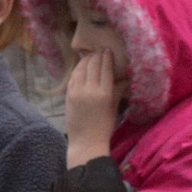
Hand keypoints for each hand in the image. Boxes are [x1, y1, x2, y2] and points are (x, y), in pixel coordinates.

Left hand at [65, 51, 120, 166]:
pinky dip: (77, 71)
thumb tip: (123, 78)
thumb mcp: (114, 107)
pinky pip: (72, 78)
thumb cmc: (104, 126)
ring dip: (85, 61)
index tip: (108, 50)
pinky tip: (80, 68)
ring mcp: (76, 92)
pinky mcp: (68, 96)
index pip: (105, 69)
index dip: (106, 58)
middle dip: (96, 56)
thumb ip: (117, 91)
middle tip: (99, 51)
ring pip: (80, 70)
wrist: (85, 141)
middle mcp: (89, 90)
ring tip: (89, 56)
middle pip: (92, 66)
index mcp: (104, 93)